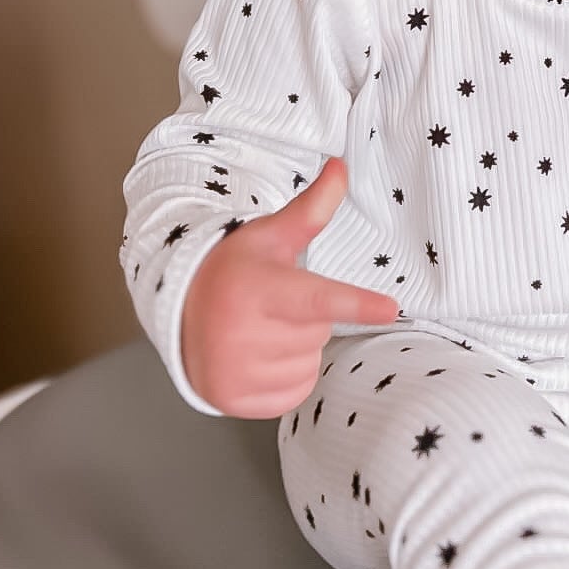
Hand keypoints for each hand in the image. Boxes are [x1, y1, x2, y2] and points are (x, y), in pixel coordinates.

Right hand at [180, 155, 399, 416]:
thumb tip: (342, 167)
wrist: (178, 314)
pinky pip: (295, 391)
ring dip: (297, 348)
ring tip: (260, 329)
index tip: (390, 309)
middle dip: (306, 319)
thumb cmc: (233, 270)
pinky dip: (287, 376)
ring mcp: (236, 373)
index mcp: (255, 290)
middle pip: (318, 333)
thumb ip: (311, 209)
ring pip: (309, 363)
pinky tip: (259, 356)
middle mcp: (242, 335)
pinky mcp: (233, 402)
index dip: (355, 304)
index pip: (315, 299)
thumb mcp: (268, 236)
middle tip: (272, 305)